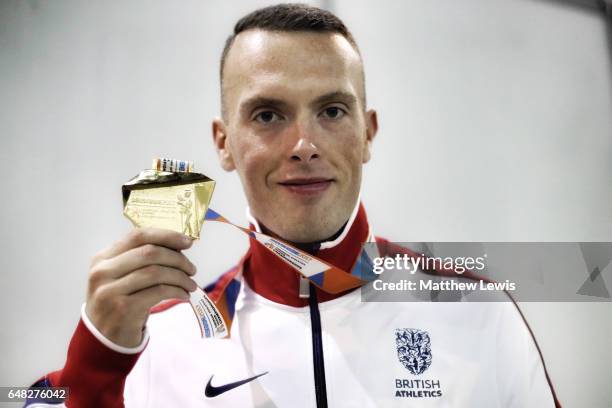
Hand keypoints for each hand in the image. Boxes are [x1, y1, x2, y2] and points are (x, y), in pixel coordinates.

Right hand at [85, 228, 197, 347]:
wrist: (103, 339)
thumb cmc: (119, 301)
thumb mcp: (121, 276)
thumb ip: (141, 259)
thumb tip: (178, 245)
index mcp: (103, 258)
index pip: (138, 236)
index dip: (166, 235)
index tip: (187, 241)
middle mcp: (102, 272)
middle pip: (149, 253)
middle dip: (177, 259)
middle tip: (192, 269)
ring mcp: (110, 291)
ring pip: (156, 272)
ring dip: (180, 277)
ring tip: (191, 284)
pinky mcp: (123, 309)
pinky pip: (158, 292)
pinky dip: (177, 291)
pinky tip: (184, 295)